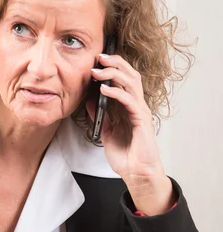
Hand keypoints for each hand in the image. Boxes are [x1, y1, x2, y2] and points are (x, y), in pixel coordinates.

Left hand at [86, 52, 164, 185]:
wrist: (136, 174)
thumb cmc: (126, 156)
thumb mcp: (106, 133)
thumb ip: (100, 117)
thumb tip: (89, 103)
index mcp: (130, 107)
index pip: (124, 79)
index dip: (113, 67)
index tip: (97, 61)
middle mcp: (137, 106)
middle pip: (130, 75)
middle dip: (115, 63)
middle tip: (99, 57)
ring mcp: (140, 112)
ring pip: (131, 83)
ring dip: (114, 74)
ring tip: (97, 71)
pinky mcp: (141, 120)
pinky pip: (129, 100)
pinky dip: (116, 92)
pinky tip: (103, 89)